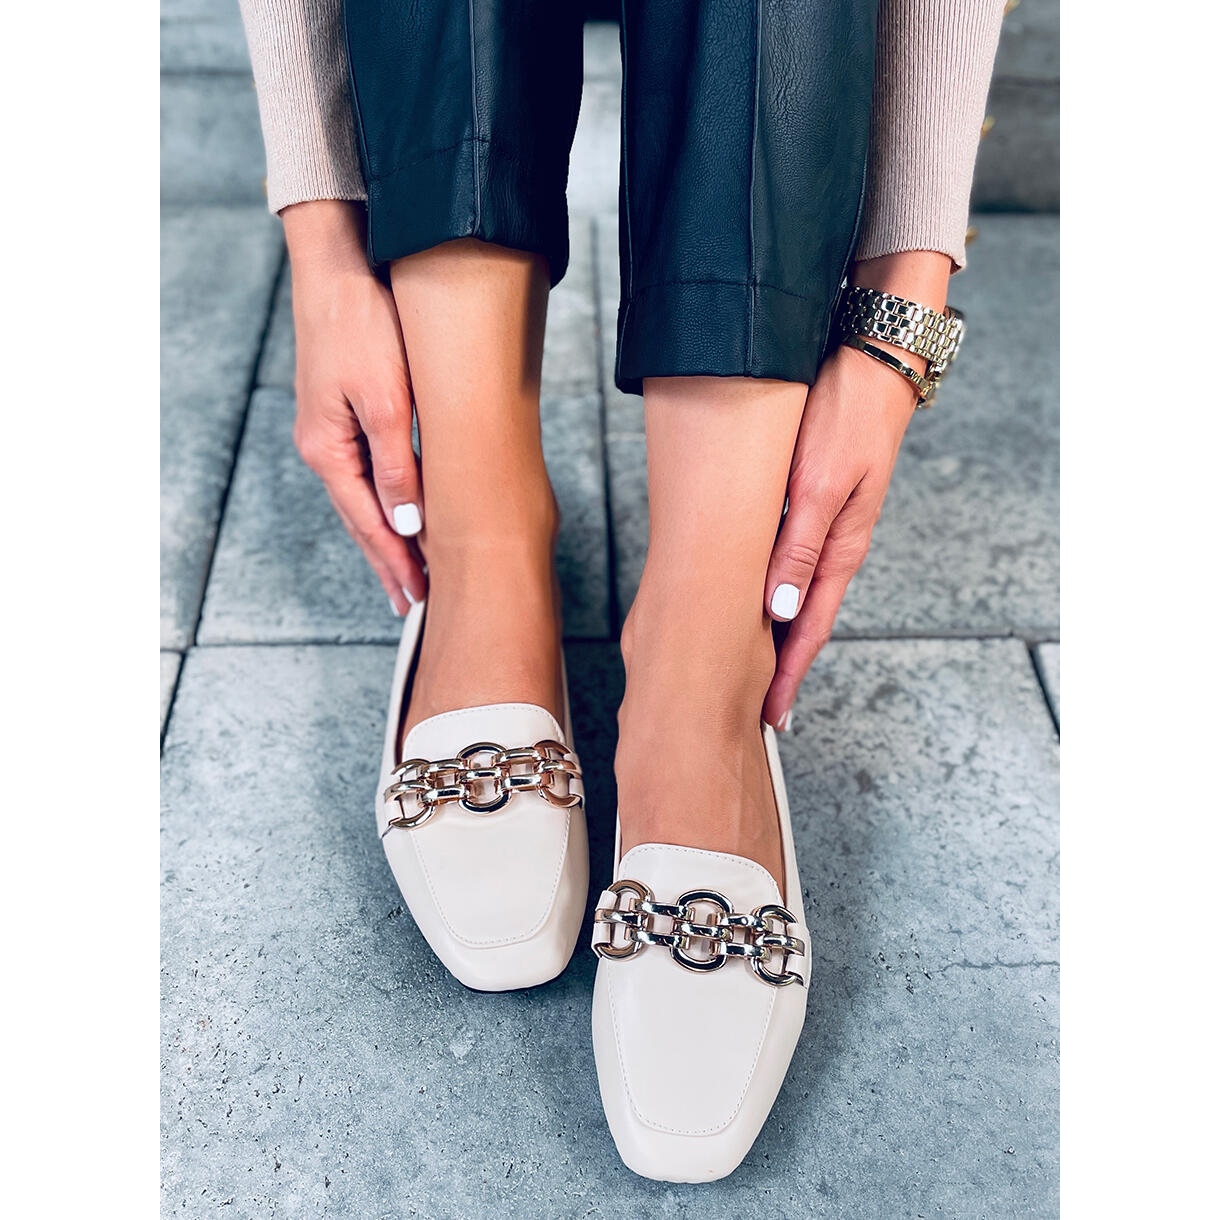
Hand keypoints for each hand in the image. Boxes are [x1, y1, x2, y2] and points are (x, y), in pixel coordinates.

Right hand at [283, 200, 426, 613]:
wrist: (339, 269)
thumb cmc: (363, 327)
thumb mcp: (386, 400)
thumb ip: (396, 466)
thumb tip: (406, 525)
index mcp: (328, 451)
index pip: (368, 524)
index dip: (396, 563)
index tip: (417, 599)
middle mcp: (323, 449)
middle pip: (360, 521)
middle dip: (387, 564)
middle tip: (412, 605)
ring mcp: (329, 434)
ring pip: (362, 502)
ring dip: (385, 540)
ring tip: (406, 575)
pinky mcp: (342, 416)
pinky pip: (364, 477)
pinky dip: (382, 506)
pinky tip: (395, 518)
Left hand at [762, 251, 950, 727]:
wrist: (873, 355)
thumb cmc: (849, 415)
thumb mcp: (820, 483)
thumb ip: (799, 547)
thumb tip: (781, 611)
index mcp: (840, 547)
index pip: (810, 627)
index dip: (789, 675)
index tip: (771, 716)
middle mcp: (835, 543)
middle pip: (804, 620)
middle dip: (781, 667)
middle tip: (756, 709)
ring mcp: (827, 524)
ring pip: (797, 593)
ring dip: (777, 634)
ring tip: (753, 669)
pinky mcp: (816, 502)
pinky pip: (793, 562)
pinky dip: (775, 592)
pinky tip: (760, 602)